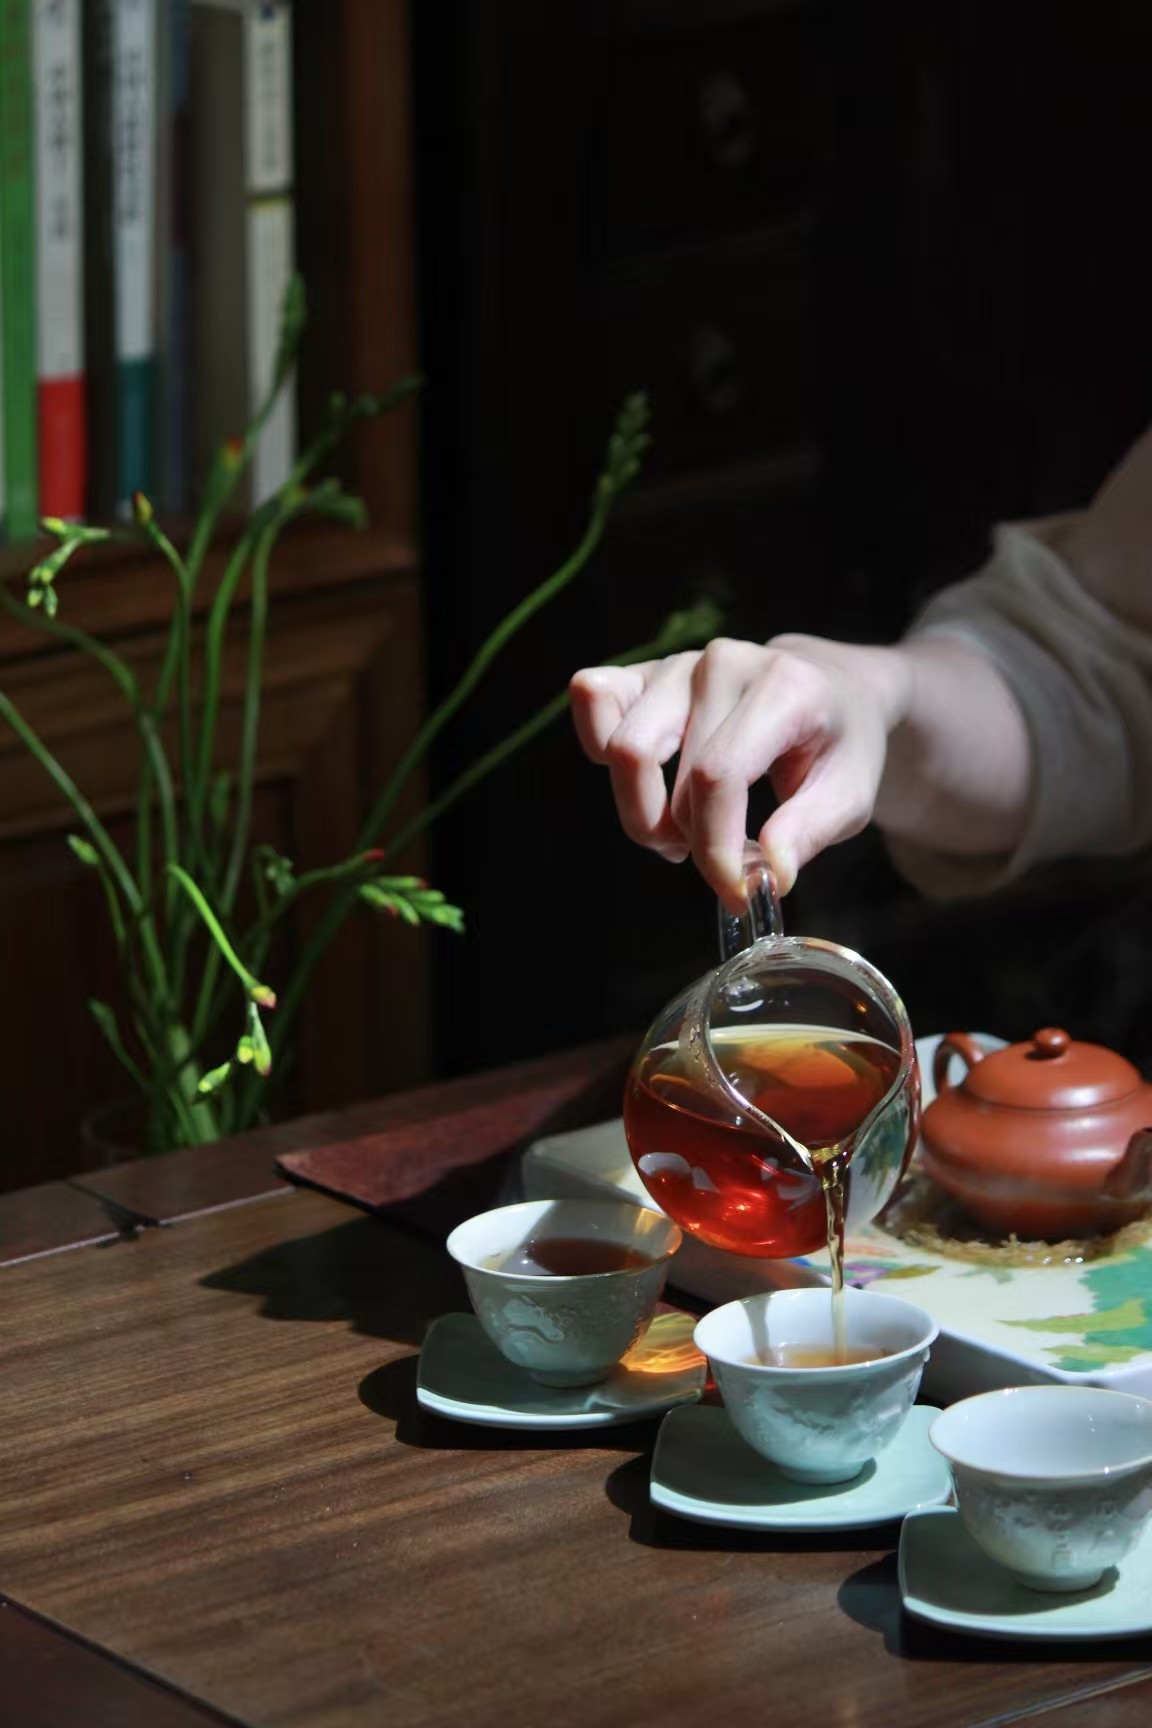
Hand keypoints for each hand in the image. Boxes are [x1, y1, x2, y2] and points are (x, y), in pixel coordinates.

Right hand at [569, 634, 910, 910]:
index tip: (734, 891)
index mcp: (783, 687)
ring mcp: (680, 662)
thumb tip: (765, 875)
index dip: (714, 846)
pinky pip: (594, 699)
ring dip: (643, 810)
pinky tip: (649, 782)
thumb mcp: (850, 795)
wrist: (832, 688)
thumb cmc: (839, 744)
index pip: (718, 775)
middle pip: (669, 774)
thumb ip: (810, 832)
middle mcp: (724, 663)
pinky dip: (602, 751)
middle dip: (684, 838)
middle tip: (717, 859)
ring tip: (683, 830)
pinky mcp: (647, 668)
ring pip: (622, 748)